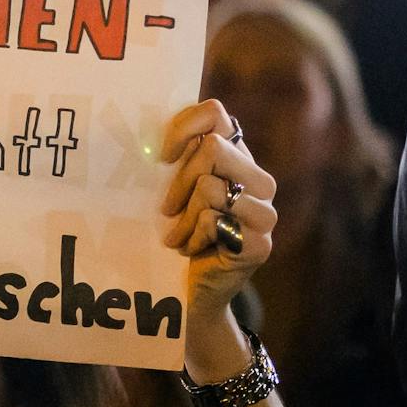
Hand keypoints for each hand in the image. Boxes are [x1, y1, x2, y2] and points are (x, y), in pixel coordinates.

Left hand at [160, 99, 275, 376]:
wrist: (187, 293)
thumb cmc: (173, 234)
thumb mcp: (171, 190)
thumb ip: (173, 159)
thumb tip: (141, 127)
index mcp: (238, 157)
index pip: (215, 114)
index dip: (182, 127)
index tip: (161, 156)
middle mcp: (259, 180)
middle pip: (213, 149)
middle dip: (179, 181)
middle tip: (167, 209)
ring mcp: (264, 212)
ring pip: (210, 188)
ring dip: (182, 218)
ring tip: (178, 236)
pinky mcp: (260, 243)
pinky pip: (213, 221)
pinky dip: (191, 238)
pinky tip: (192, 251)